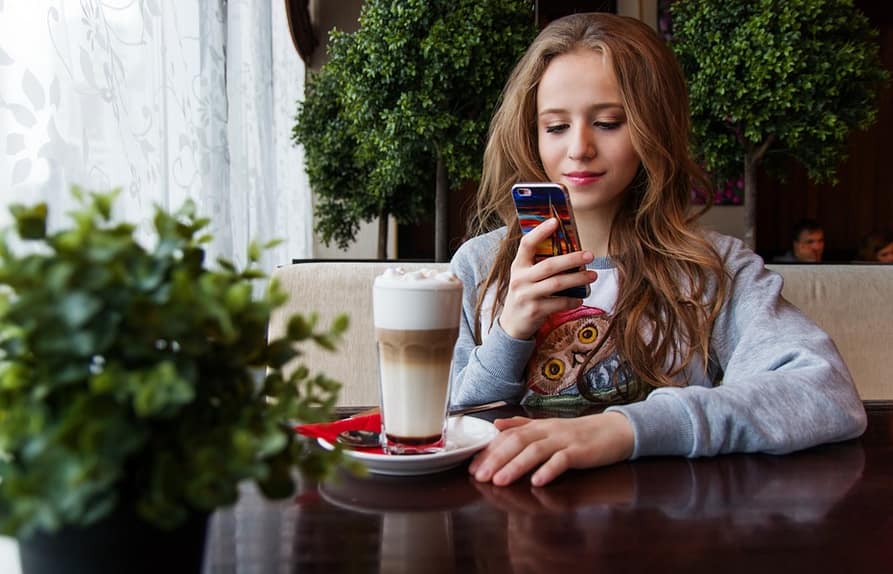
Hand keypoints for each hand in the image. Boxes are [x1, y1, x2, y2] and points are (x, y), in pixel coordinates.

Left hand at [468, 411, 634, 486]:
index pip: (508, 435)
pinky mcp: (581, 452)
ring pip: (536, 450)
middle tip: (480, 476)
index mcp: (538, 426)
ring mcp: (565, 440)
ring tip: (500, 481)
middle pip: (518, 442)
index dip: (489, 450)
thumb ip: (522, 425)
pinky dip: (549, 470)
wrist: (616, 430)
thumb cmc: (580, 433)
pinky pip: (563, 460)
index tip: (472, 465)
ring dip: (516, 466)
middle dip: (496, 459)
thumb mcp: (549, 427)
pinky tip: (538, 481)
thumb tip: (496, 425)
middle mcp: (548, 431)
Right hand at [499, 218, 596, 339]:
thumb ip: (538, 263)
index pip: (526, 244)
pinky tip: (580, 298)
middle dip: (572, 259)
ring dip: (578, 278)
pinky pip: (559, 303)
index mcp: (518, 266)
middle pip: (549, 265)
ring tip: (593, 275)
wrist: (512, 324)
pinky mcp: (535, 311)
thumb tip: (569, 248)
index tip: (555, 222)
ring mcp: (526, 296)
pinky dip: (573, 300)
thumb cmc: (525, 293)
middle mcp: (520, 279)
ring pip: (557, 284)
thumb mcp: (525, 276)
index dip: (540, 232)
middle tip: (590, 255)